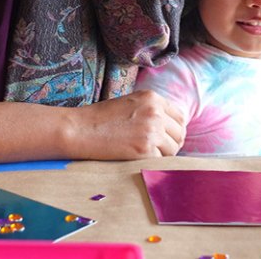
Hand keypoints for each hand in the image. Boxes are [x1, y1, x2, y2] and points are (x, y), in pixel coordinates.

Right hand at [64, 90, 185, 159]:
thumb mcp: (130, 103)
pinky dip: (152, 162)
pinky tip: (137, 158)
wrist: (80, 129)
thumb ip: (150, 110)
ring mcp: (152, 131)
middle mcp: (155, 112)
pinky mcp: (145, 149)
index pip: (180, 117)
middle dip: (171, 143)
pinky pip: (161, 161)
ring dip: (163, 154)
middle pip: (179, 133)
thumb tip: (169, 128)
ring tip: (145, 153)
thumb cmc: (100, 118)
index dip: (174, 129)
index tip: (167, 137)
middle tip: (159, 150)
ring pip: (173, 149)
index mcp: (152, 97)